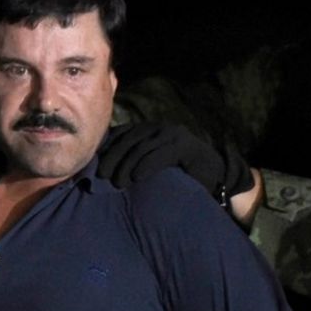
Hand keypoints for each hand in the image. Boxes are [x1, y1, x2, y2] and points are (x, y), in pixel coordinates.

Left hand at [99, 122, 254, 200]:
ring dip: (126, 165)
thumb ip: (133, 161)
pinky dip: (147, 165)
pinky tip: (137, 177)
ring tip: (117, 182)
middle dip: (113, 158)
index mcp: (149, 130)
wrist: (215, 177)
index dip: (107, 149)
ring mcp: (173, 134)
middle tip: (102, 176)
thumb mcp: (152, 165)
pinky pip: (160, 154)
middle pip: (129, 140)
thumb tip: (102, 169)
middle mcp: (160, 128)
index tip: (94, 166)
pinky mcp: (185, 146)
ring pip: (142, 147)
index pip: (122, 134)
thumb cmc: (179, 175)